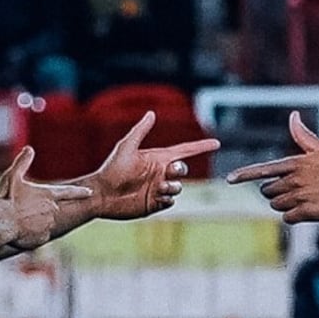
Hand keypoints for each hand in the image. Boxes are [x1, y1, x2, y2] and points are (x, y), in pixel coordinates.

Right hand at [0, 146, 92, 249]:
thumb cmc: (5, 199)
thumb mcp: (12, 177)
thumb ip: (22, 163)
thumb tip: (29, 148)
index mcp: (48, 195)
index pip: (69, 192)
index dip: (79, 192)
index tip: (90, 192)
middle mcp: (52, 211)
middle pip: (52, 209)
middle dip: (42, 209)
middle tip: (25, 208)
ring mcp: (48, 225)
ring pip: (45, 222)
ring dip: (35, 221)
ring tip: (20, 219)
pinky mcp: (42, 238)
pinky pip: (39, 235)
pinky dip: (31, 233)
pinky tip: (19, 230)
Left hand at [91, 111, 220, 219]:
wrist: (102, 194)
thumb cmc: (111, 169)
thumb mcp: (126, 147)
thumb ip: (140, 131)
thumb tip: (151, 113)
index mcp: (157, 158)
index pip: (184, 151)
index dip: (200, 147)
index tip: (216, 143)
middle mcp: (159, 173)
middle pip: (182, 169)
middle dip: (180, 169)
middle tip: (169, 171)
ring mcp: (158, 189)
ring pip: (179, 187)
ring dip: (173, 186)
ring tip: (159, 187)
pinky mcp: (155, 204)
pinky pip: (171, 201)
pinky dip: (167, 199)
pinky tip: (155, 197)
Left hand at [225, 111, 318, 223]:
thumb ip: (302, 134)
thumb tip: (293, 116)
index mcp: (295, 163)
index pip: (263, 169)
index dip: (244, 174)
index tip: (230, 179)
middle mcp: (294, 179)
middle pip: (268, 191)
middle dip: (276, 192)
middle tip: (295, 189)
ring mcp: (300, 196)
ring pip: (276, 205)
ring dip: (285, 204)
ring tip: (303, 198)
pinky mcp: (306, 212)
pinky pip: (287, 218)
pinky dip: (293, 216)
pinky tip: (307, 209)